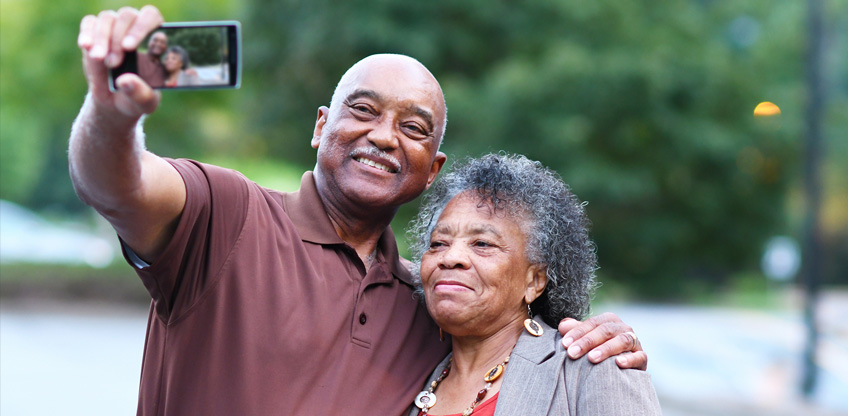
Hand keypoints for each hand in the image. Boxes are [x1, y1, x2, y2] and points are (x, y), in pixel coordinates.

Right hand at [77, 6, 162, 120]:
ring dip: (102, 38)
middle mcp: (136, 28)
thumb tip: (125, 81)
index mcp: (155, 38)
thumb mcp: (144, 102)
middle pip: (128, 16)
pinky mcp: (95, 32)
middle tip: (114, 61)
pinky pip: (90, 23)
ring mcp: (115, 28)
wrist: (116, 101)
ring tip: (100, 59)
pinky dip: (87, 33)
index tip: (130, 47)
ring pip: (108, 18)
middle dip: (119, 37)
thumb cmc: (137, 96)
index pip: (151, 18)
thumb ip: (140, 93)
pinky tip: (86, 46)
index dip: (141, 28)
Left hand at [558, 312, 646, 369]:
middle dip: (587, 342)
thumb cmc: (598, 349)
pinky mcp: (642, 357)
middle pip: (605, 331)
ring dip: (606, 349)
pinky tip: (618, 363)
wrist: (621, 368)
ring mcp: (635, 341)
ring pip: (622, 341)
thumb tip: (562, 326)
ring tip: (592, 358)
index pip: (591, 323)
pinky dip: (630, 359)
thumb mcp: (586, 339)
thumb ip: (574, 330)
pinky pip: (639, 356)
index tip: (565, 344)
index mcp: (608, 320)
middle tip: (572, 353)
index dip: (577, 333)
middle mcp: (622, 327)